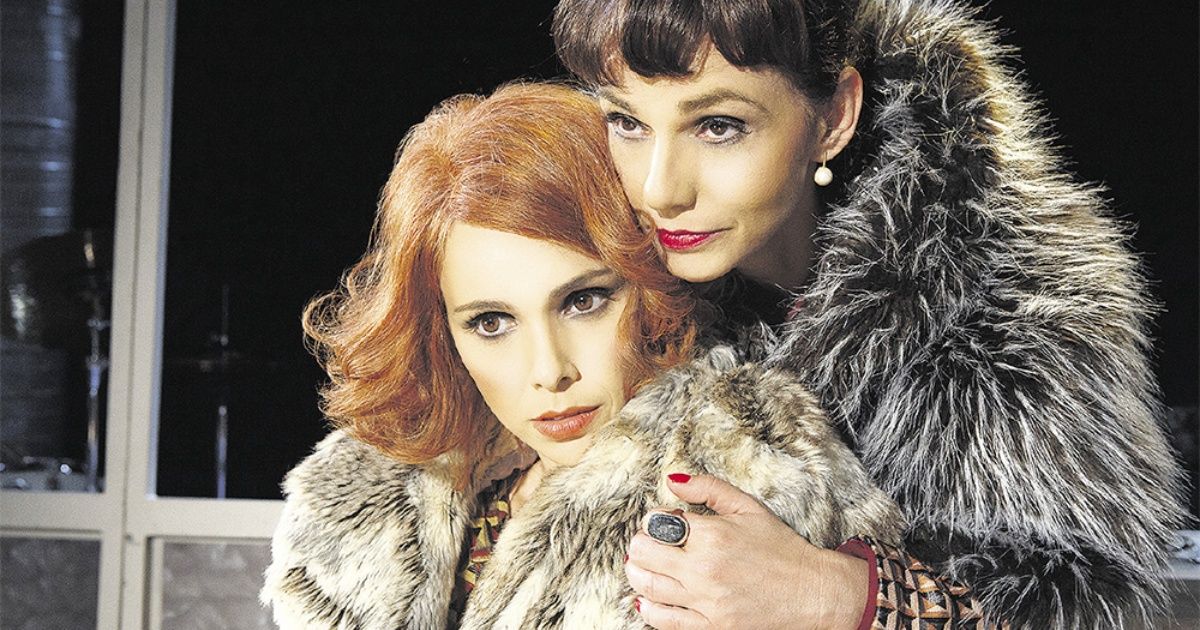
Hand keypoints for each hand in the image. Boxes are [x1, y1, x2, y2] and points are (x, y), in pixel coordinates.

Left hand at [626, 474, 868, 629]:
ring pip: (647, 585)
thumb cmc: (781, 547)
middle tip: (647, 543)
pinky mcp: (711, 626)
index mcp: (712, 534)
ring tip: (644, 566)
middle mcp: (704, 568)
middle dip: (640, 544)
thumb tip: (672, 480)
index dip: (653, 520)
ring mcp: (706, 601)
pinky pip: (664, 620)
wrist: (812, 591)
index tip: (661, 523)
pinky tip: (648, 599)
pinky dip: (648, 608)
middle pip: (643, 553)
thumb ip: (708, 488)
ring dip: (638, 573)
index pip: (656, 522)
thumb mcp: (748, 508)